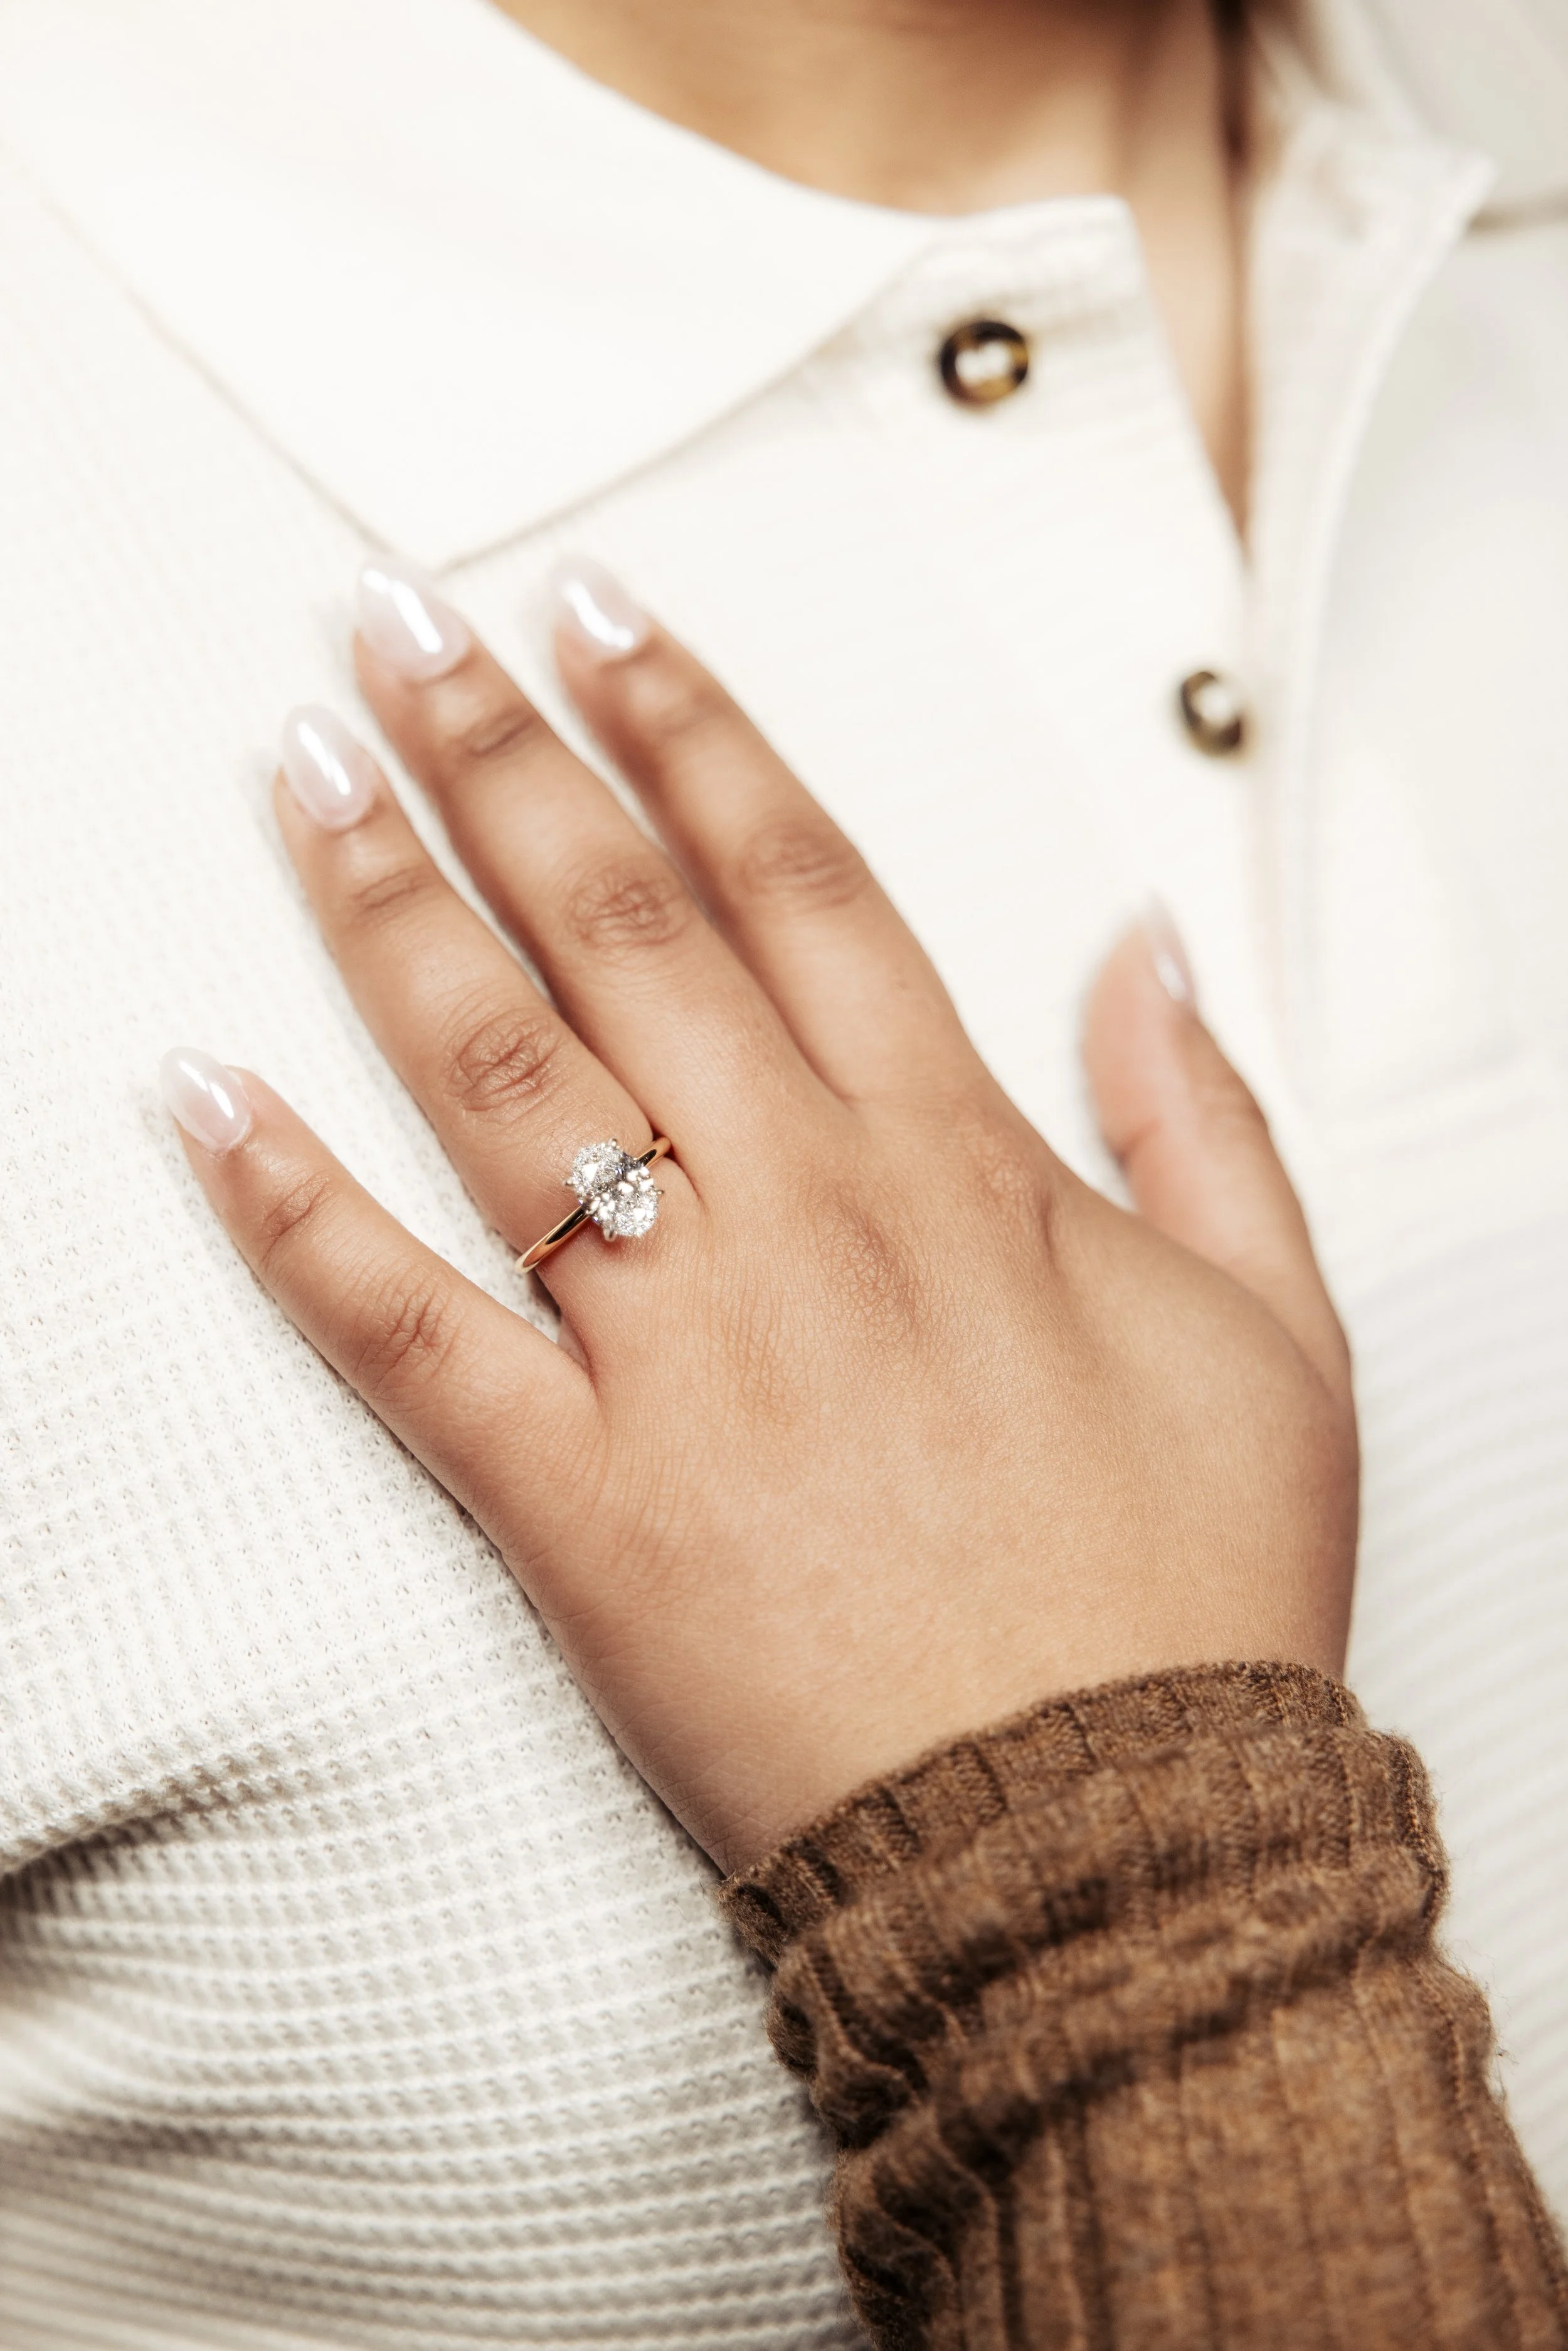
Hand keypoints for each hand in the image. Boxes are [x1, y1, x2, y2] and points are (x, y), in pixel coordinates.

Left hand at [164, 561, 1356, 1872]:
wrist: (1109, 1843)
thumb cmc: (1188, 1595)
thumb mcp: (1274, 1327)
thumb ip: (1200, 1116)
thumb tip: (1146, 949)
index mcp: (953, 1166)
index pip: (791, 880)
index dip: (686, 727)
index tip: (601, 617)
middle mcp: (799, 1220)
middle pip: (619, 929)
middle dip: (497, 752)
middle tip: (394, 624)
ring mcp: (675, 1352)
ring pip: (502, 1078)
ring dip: (387, 906)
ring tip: (299, 768)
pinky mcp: (573, 1499)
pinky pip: (399, 1330)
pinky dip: (284, 1211)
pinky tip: (194, 1100)